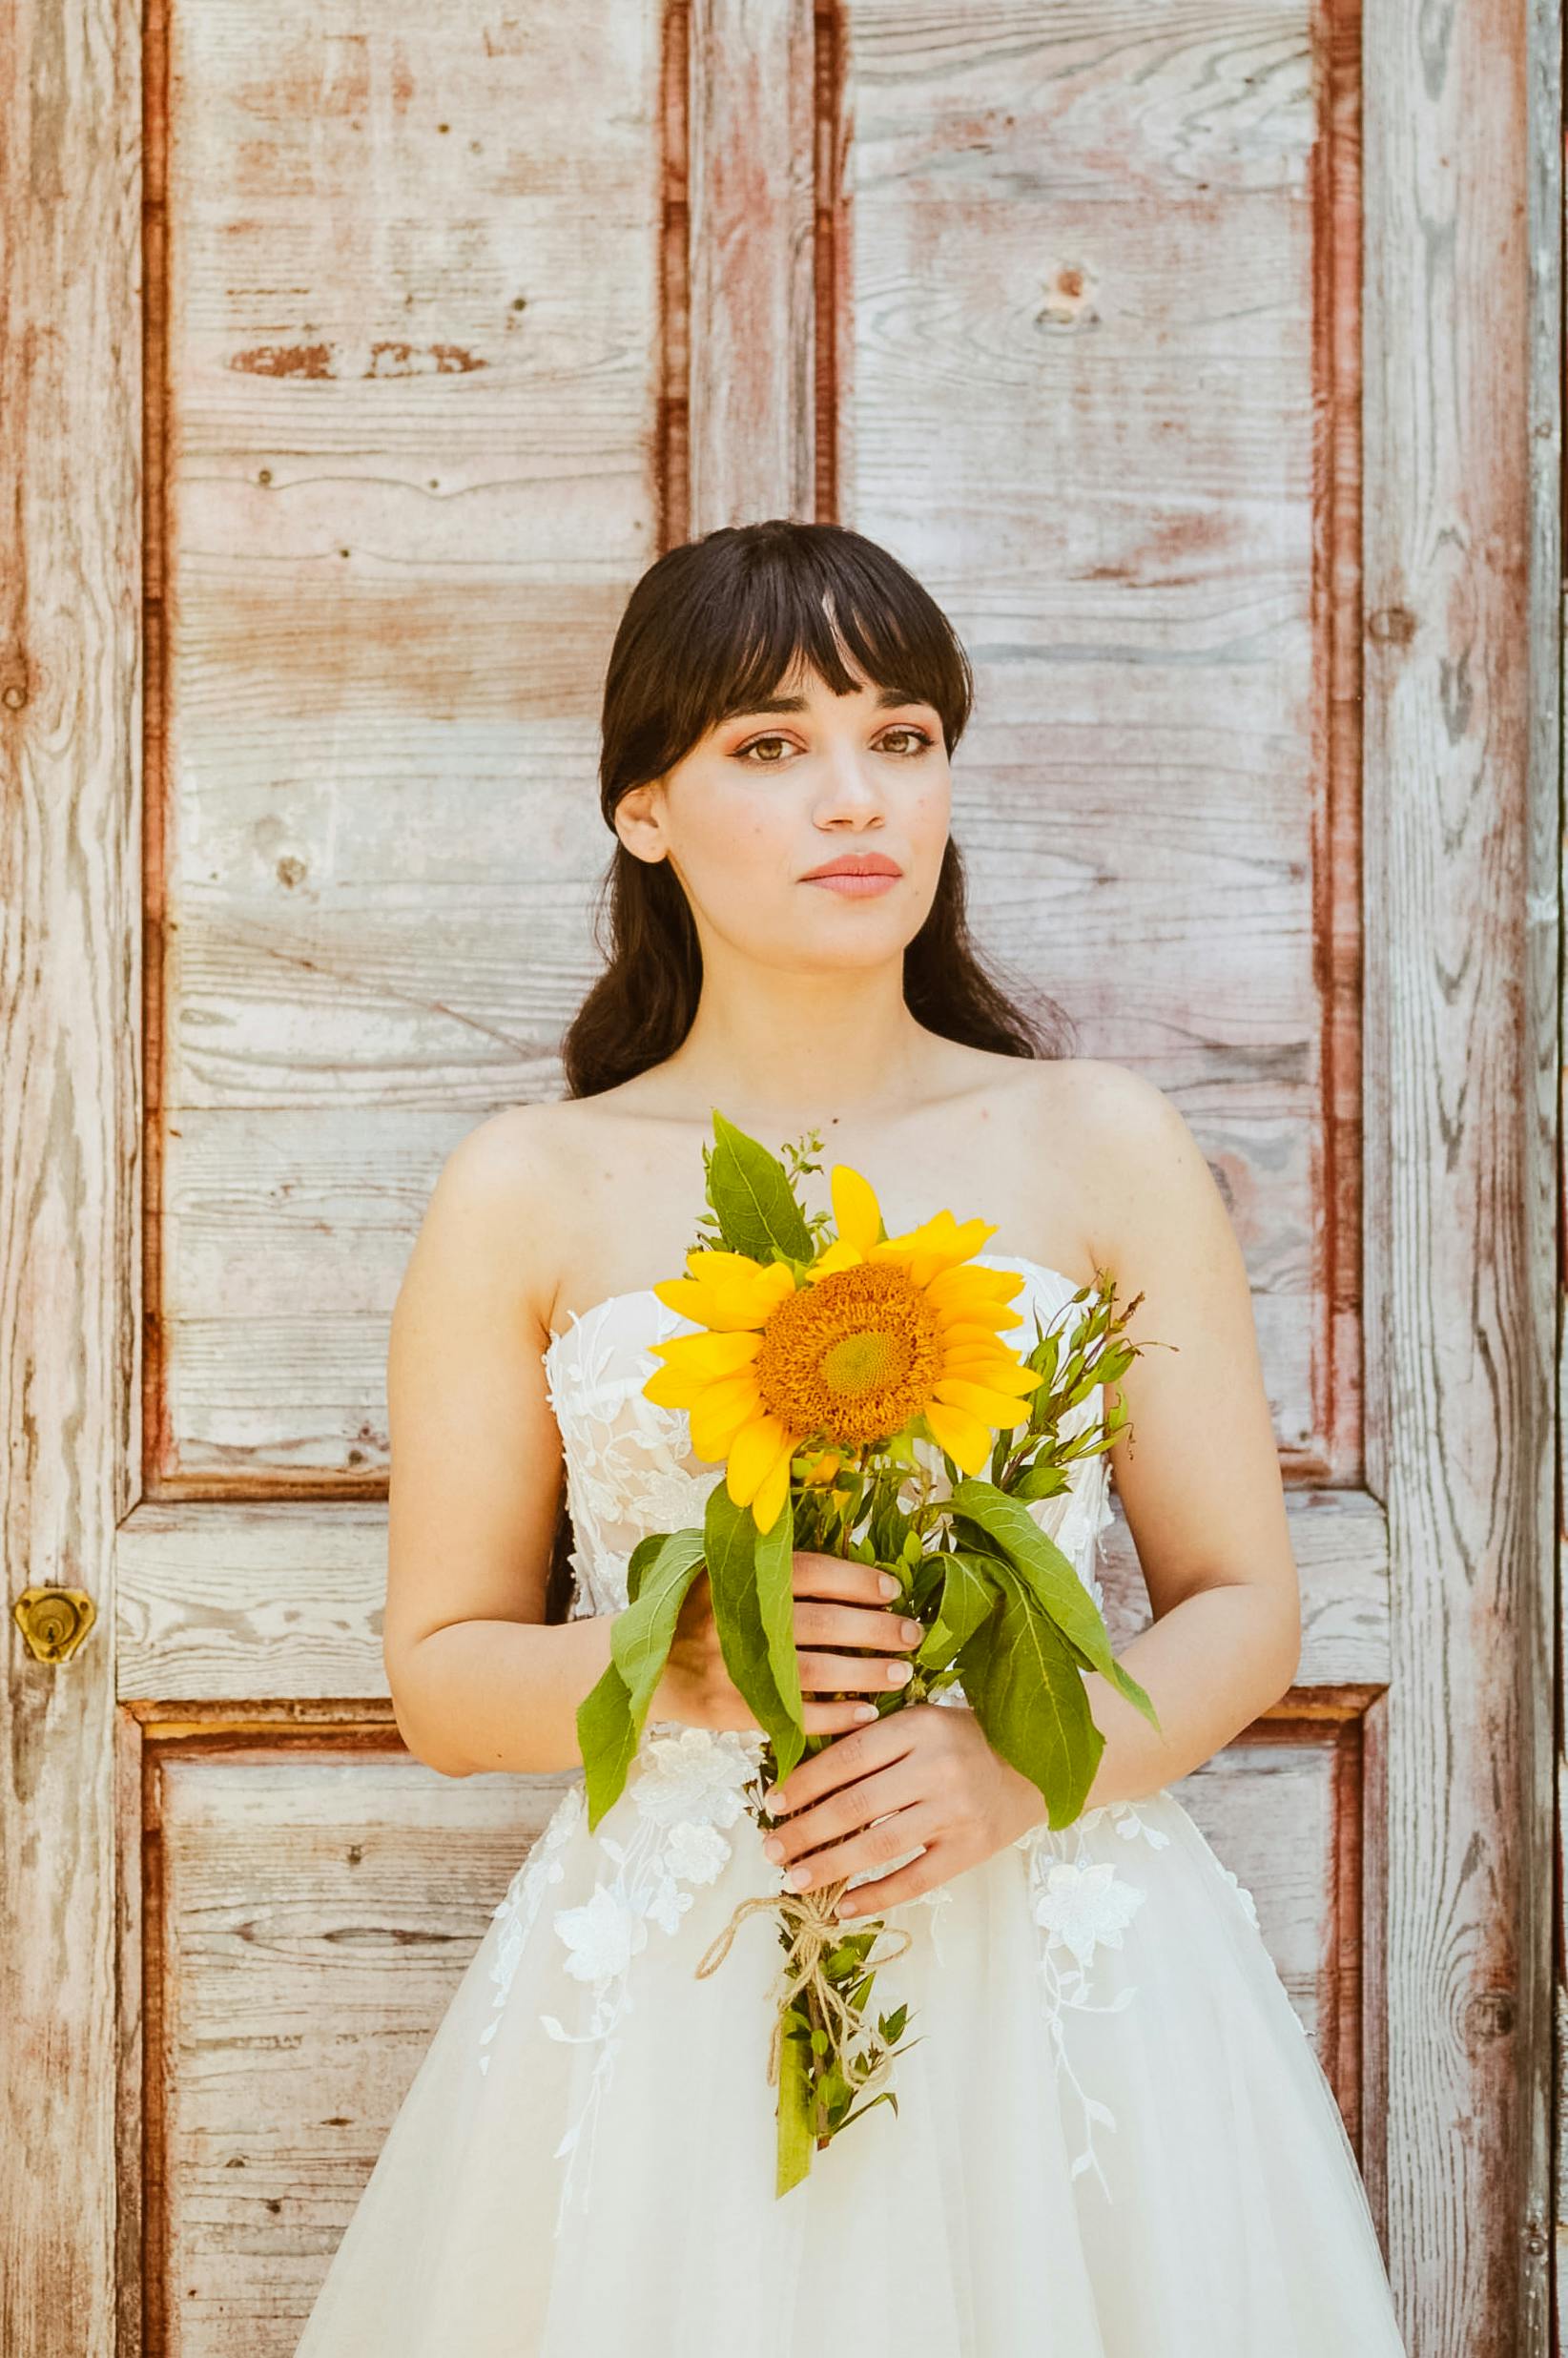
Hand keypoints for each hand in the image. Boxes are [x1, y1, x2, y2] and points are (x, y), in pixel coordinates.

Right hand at [647, 1551, 922, 1734]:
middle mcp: (737, 1620)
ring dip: (865, 1673)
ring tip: (900, 1673)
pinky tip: (866, 1715)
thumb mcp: (719, 1571)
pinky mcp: (730, 1709)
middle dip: (875, 1628)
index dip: (857, 1580)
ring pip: (815, 1672)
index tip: (893, 1590)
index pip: (812, 1572)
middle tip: (912, 1633)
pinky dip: (835, 1718)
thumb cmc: (695, 1611)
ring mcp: (733, 1667)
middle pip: (824, 1622)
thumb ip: (769, 1566)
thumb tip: (848, 1568)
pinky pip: (794, 1716)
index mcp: (738, 1576)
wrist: (642, 1664)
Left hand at [756, 1701, 1047, 1915]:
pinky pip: (914, 1880)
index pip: (847, 1757)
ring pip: (878, 1846)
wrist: (1039, 1766)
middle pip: (856, 1805)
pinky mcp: (971, 1849)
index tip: (772, 1802)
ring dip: (829, 1866)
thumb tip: (804, 1776)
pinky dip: (875, 1896)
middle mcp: (937, 1767)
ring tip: (794, 1879)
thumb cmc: (966, 1741)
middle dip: (805, 1831)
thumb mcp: (923, 1721)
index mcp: (919, 1726)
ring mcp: (956, 1812)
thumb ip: (874, 1741)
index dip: (804, 1783)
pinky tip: (843, 1906)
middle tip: (772, 1848)